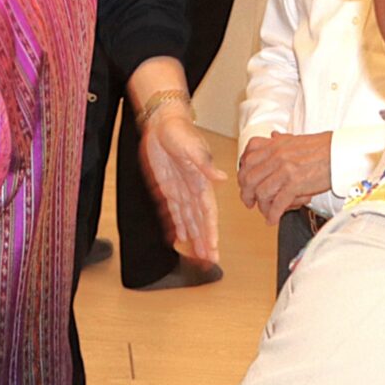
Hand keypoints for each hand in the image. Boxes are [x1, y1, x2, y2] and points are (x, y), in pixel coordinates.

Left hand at [138, 100, 225, 264]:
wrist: (163, 124)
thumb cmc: (179, 132)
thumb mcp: (192, 146)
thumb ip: (205, 164)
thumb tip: (221, 178)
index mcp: (201, 182)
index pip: (208, 213)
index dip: (211, 232)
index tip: (213, 249)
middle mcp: (193, 190)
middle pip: (201, 221)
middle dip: (206, 241)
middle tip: (209, 261)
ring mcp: (181, 190)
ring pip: (189, 219)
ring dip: (194, 237)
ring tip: (199, 255)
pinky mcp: (168, 187)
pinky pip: (174, 211)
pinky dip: (178, 225)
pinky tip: (181, 238)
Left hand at [238, 131, 333, 224]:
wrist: (341, 153)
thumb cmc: (323, 147)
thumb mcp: (296, 139)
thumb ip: (280, 140)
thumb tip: (272, 136)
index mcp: (274, 145)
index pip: (247, 159)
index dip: (242, 174)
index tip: (244, 184)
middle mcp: (276, 156)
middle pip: (249, 178)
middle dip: (246, 193)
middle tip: (249, 202)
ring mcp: (285, 170)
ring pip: (261, 192)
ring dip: (260, 206)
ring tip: (265, 212)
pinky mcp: (295, 184)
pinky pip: (277, 202)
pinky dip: (273, 214)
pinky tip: (273, 219)